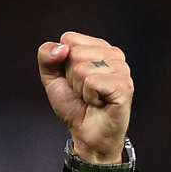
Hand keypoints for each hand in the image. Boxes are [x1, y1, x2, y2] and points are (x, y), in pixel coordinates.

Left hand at [37, 31, 133, 163]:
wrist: (86, 132)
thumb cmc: (74, 104)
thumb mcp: (51, 77)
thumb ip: (47, 56)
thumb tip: (61, 47)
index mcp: (98, 47)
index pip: (69, 39)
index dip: (62, 62)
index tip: (72, 77)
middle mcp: (113, 54)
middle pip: (75, 53)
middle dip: (71, 77)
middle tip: (82, 90)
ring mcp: (121, 69)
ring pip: (82, 68)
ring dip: (80, 88)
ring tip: (90, 97)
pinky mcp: (123, 85)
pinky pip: (92, 82)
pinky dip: (88, 96)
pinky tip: (98, 102)